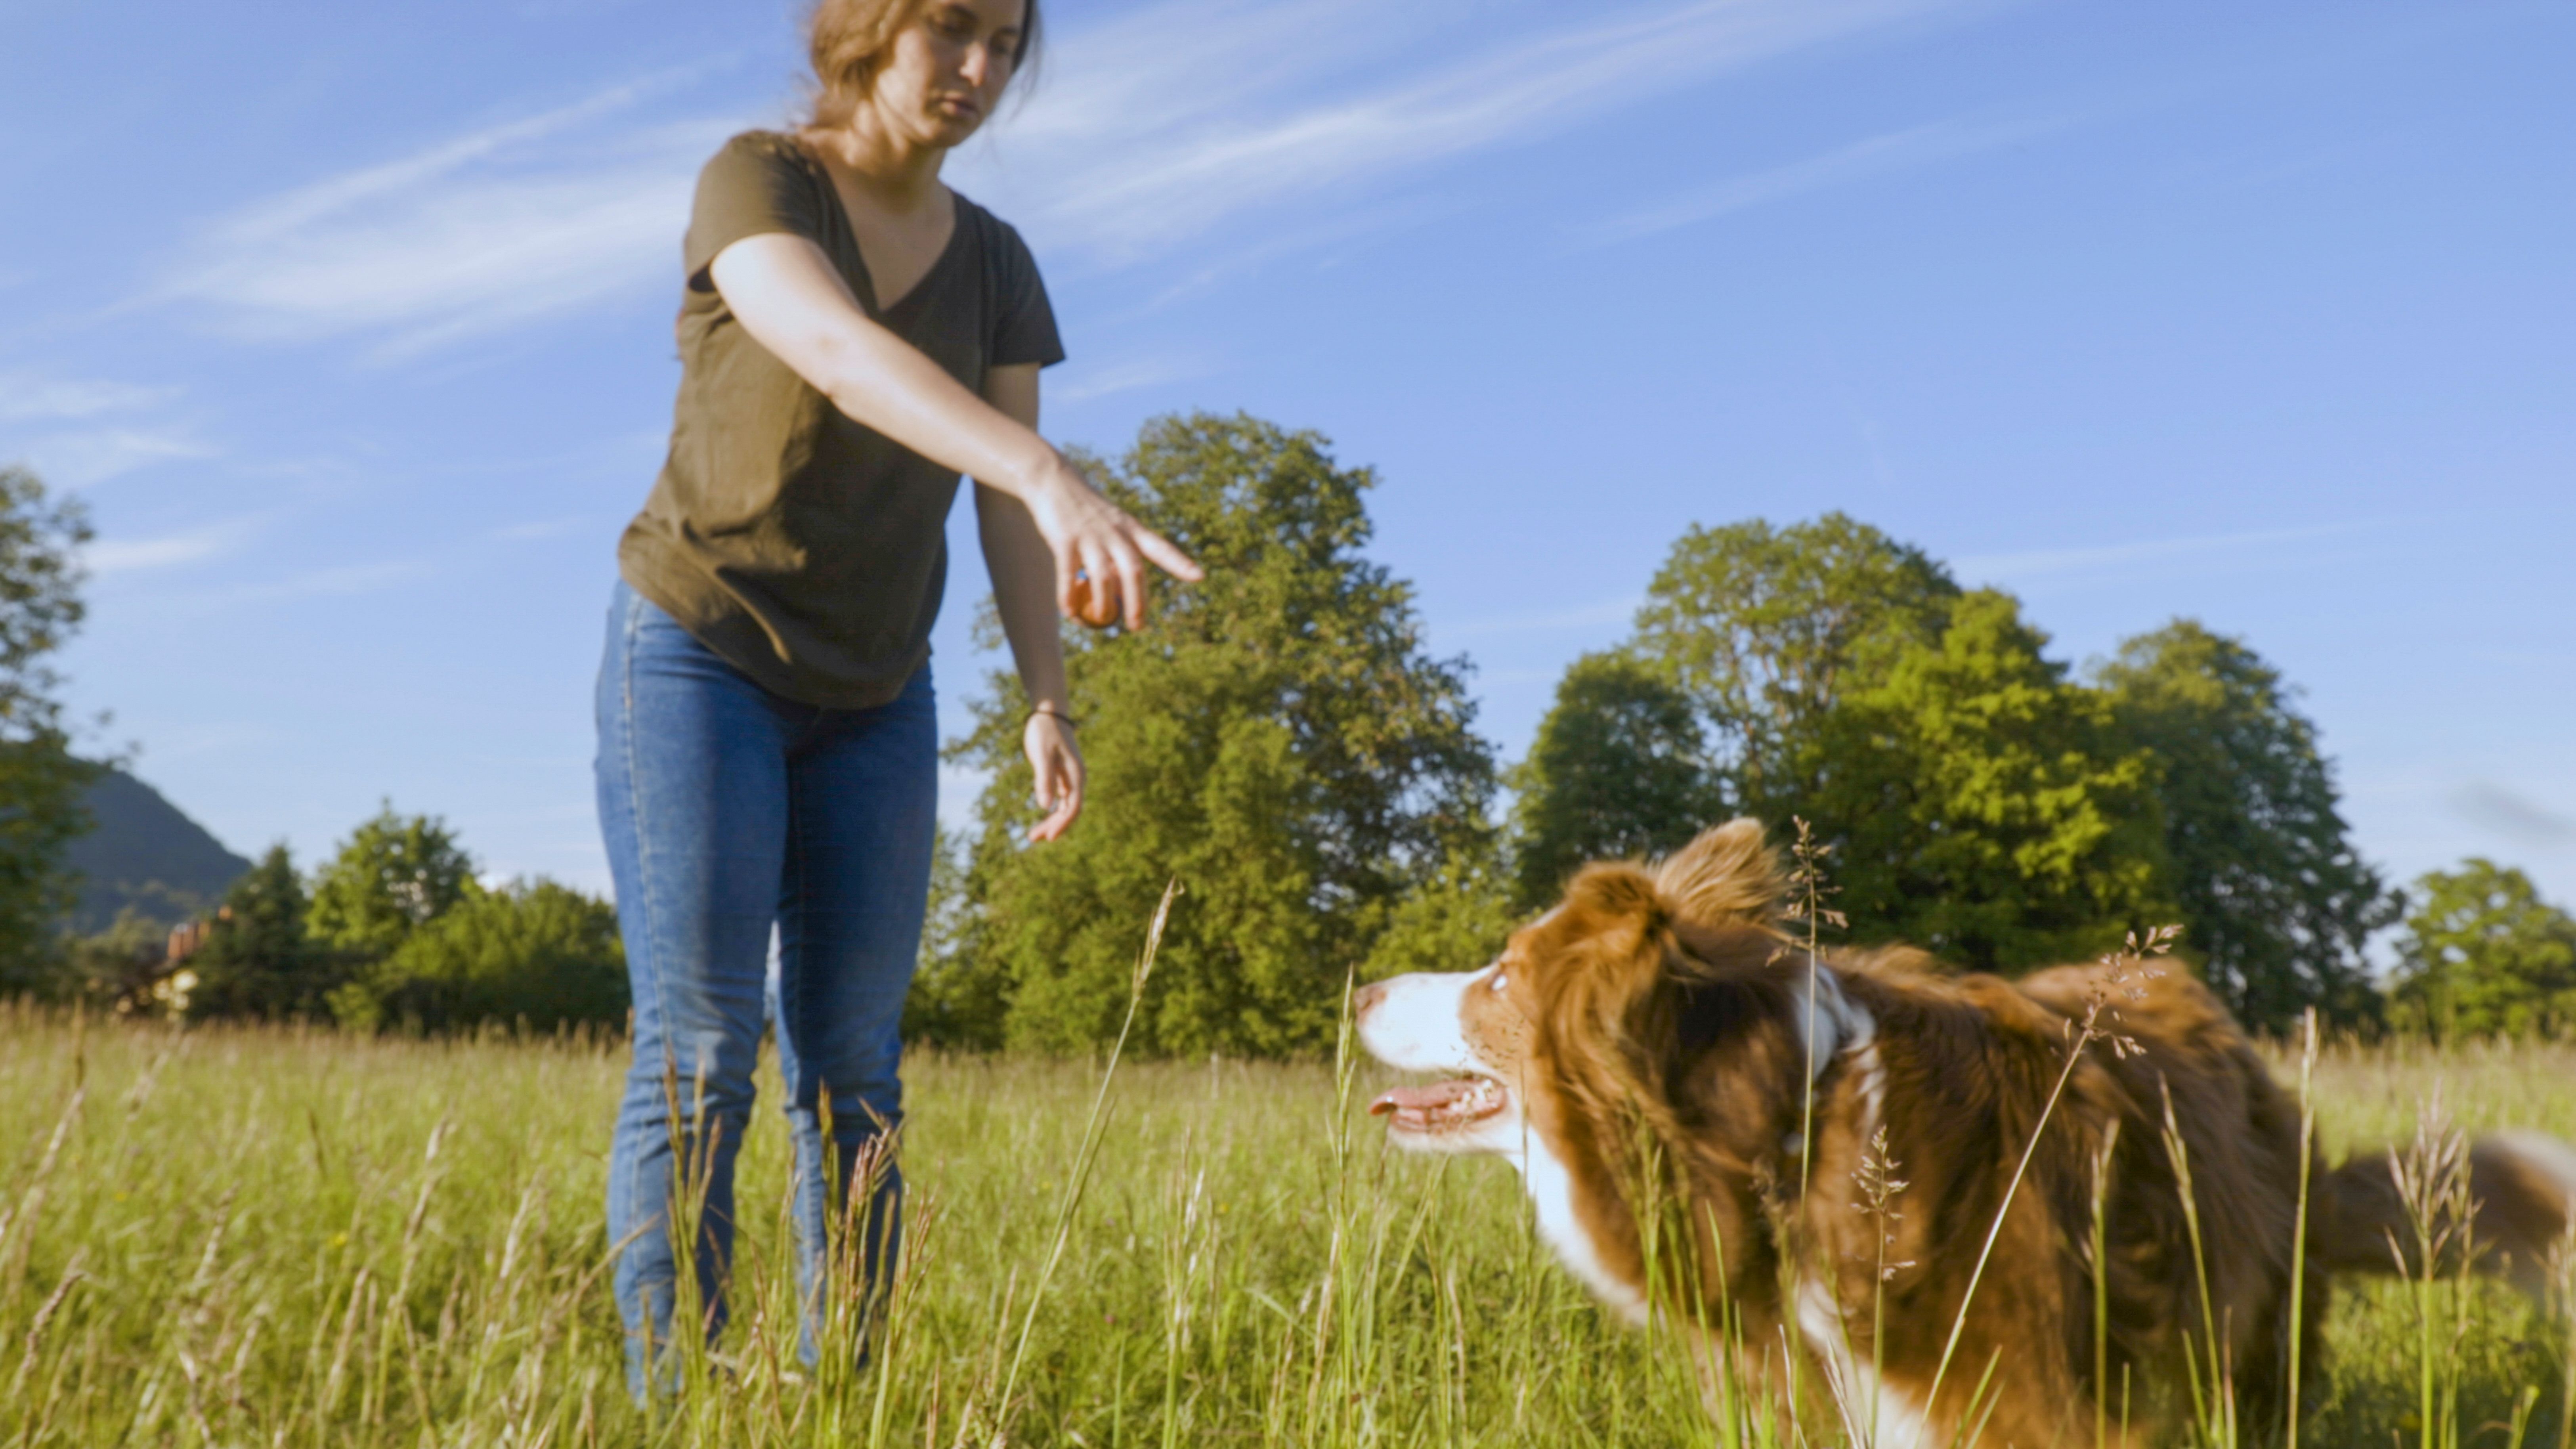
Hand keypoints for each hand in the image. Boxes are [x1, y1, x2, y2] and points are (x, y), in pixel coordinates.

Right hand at [1021, 457, 1203, 630]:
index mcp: (1130, 528)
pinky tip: (1069, 613)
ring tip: (1103, 621)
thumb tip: (1124, 594)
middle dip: (1138, 602)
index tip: (1200, 576)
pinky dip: (1069, 597)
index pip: (1160, 547)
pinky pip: (1068, 575)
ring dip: (1104, 605)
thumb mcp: (1110, 527)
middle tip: (1137, 627)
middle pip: (1133, 571)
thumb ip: (1119, 556)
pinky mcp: (1064, 539)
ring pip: (1103, 577)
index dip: (1180, 563)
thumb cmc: (1086, 509)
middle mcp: (1114, 532)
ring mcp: (1089, 536)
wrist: (1053, 480)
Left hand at [1024, 711, 1083, 841]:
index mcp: (1076, 775)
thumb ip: (1044, 780)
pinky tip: (1041, 815)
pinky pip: (1059, 798)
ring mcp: (1070, 778)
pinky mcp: (1062, 775)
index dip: (1062, 824)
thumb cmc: (1045, 732)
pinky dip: (1050, 809)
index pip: (1073, 807)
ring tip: (1033, 836)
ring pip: (1064, 806)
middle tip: (1033, 838)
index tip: (1049, 838)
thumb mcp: (1042, 755)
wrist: (1048, 713)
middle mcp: (1076, 779)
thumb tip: (1044, 806)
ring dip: (1051, 820)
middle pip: (1069, 810)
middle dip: (1054, 826)